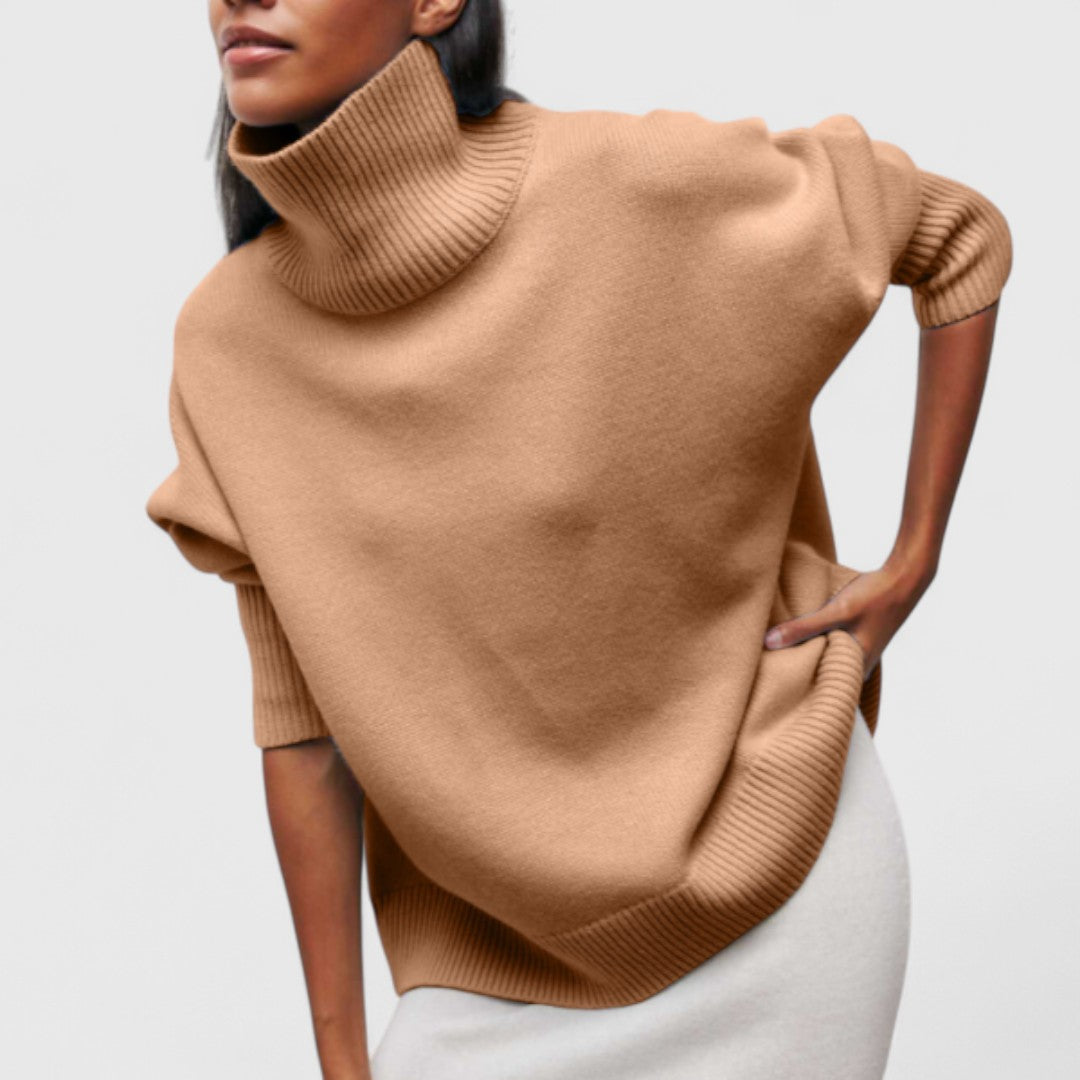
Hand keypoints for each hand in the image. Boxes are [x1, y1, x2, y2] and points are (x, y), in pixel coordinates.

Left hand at [763, 555, 935, 675]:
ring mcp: (856, 651)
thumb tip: (769, 643)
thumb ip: (804, 628)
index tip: (772, 688)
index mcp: (855, 669)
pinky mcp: (854, 637)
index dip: (797, 692)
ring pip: (823, 660)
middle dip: (797, 674)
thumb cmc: (875, 597)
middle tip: (766, 672)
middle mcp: (857, 665)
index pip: (821, 693)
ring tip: (775, 655)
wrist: (904, 577)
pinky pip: (828, 646)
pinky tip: (797, 636)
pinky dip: (814, 642)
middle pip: (820, 677)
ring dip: (805, 655)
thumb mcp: (836, 612)